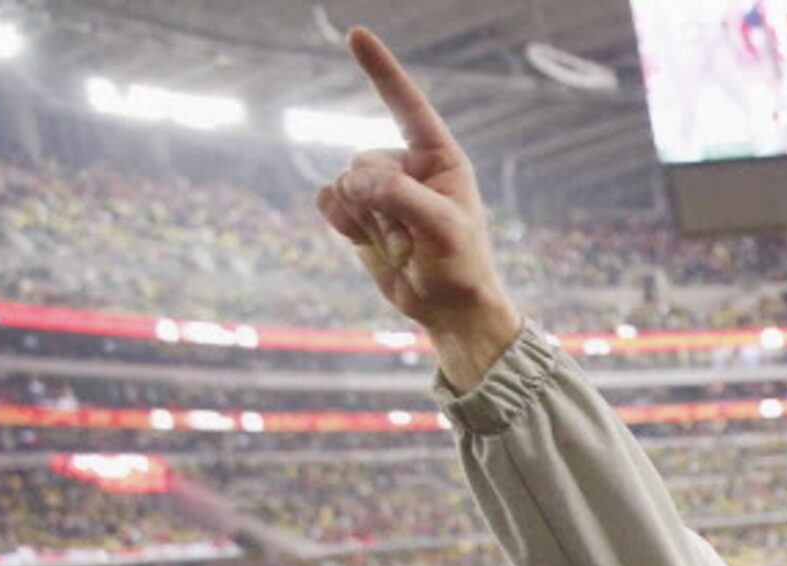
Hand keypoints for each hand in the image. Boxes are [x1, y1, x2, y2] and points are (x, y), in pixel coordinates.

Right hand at [318, 29, 522, 387]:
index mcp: (440, 159)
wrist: (449, 310)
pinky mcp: (359, 213)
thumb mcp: (442, 229)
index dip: (382, 71)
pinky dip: (339, 220)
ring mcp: (381, 190)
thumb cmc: (460, 266)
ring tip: (398, 246)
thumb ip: (399, 196)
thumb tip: (351, 181)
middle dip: (378, 203)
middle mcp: (408, 167)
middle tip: (410, 239)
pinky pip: (327, 200)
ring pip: (342, 181)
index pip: (406, 105)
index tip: (356, 34)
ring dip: (363, 219)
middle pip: (362, 160)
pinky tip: (364, 241)